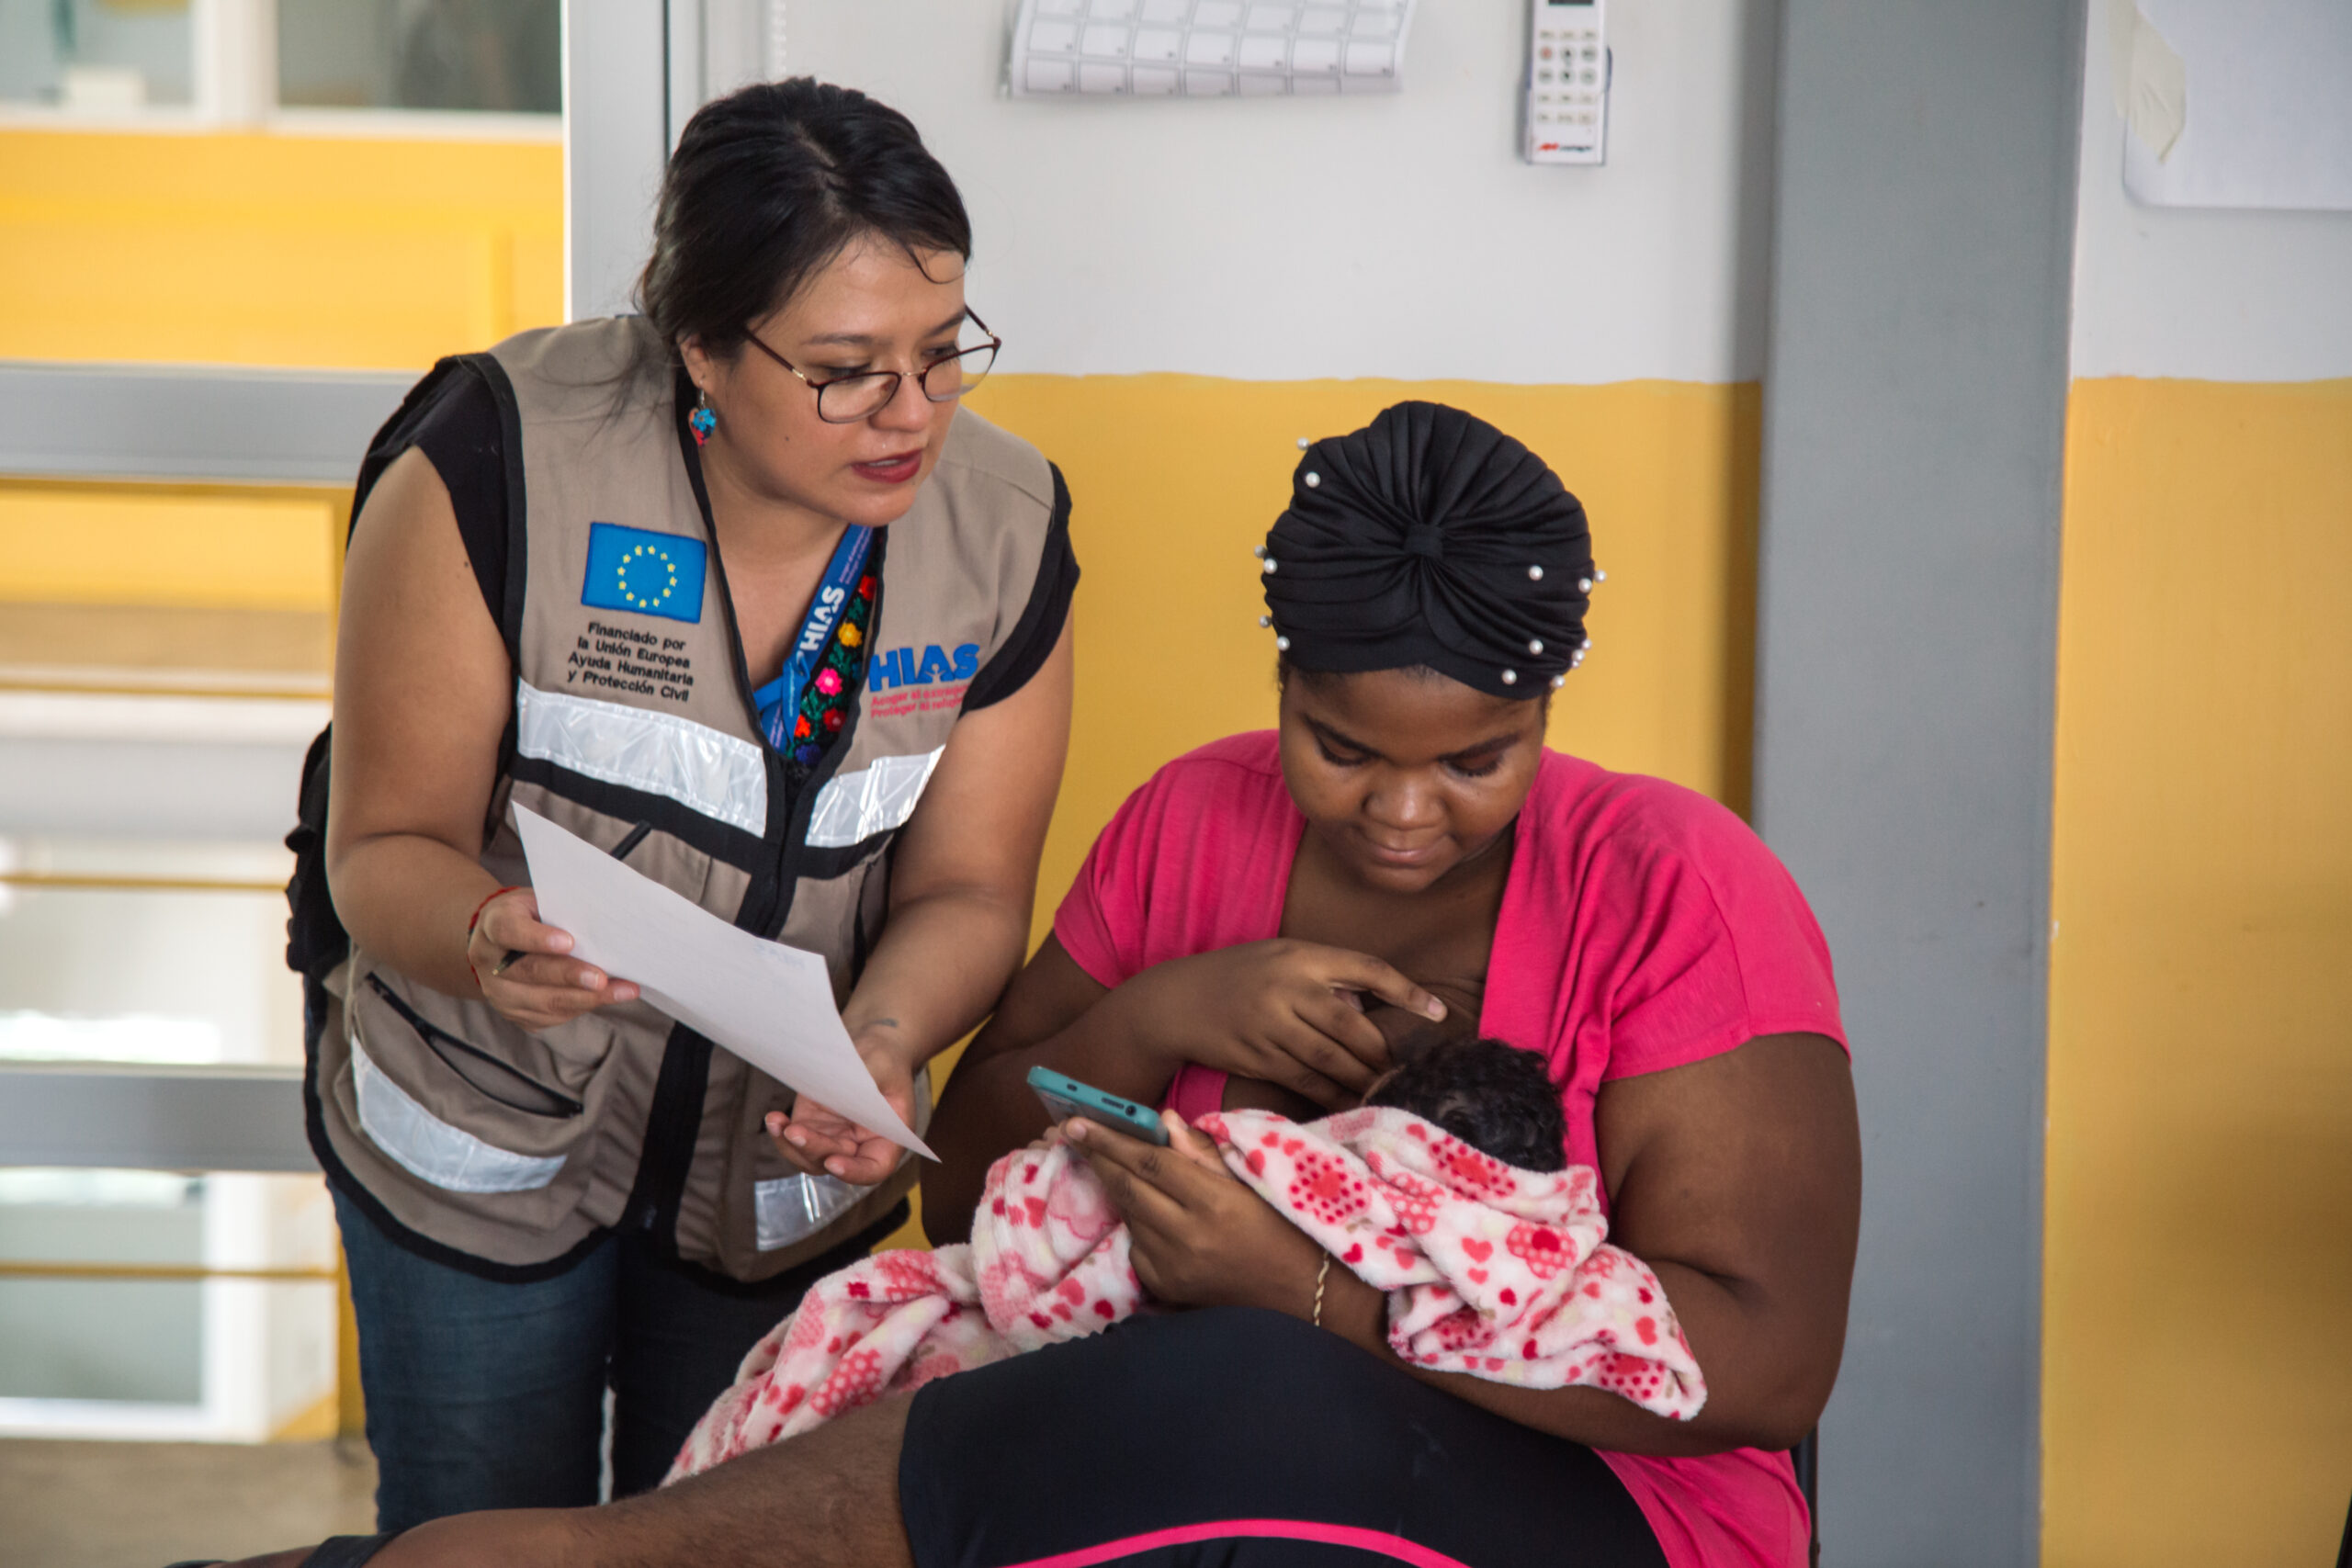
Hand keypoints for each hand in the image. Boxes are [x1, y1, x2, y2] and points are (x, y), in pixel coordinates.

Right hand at [465, 887, 638, 1030]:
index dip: (537, 938)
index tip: (568, 941)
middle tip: (601, 978)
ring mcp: (500, 993)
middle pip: (529, 972)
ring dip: (586, 998)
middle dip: (569, 976)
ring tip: (622, 991)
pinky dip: (583, 1006)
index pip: (509, 931)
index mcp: (492, 925)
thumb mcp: (539, 902)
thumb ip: (563, 911)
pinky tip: (608, 998)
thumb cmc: (532, 916)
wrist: (504, 943)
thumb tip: (605, 924)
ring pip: (543, 1001)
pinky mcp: (516, 1014)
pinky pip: (552, 1016)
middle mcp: (489, 962)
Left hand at [764, 1029, 916, 1184]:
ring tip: (777, 1123)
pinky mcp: (812, 1126)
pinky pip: (795, 1139)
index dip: (854, 1172)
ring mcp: (833, 1138)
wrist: (869, 1052)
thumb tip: (848, 1093)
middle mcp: (859, 1146)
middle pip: (835, 1162)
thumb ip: (870, 1083)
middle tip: (796, 1132)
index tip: (833, 1162)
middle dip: (813, 1149)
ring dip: (791, 1146)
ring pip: (809, 1158)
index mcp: (888, 1139)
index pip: (874, 1168)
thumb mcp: (885, 1067)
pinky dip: (781, 1132)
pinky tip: (774, 1119)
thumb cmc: (885, 1061)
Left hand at [1069, 1111, 1328, 1316]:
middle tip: (1072, 1134)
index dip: (1112, 1139)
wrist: (1302, 1291)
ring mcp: (1173, 1267)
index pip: (1149, 1163)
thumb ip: (1202, 1152)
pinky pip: (1136, 1245)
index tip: (1080, 1122)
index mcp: (1214, 1202)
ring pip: (1128, 1215)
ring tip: (1104, 1161)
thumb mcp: (1250, 1181)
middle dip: (1097, 1157)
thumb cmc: (1282, 1225)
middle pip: (1127, 1188)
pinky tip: (1144, 1208)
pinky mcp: (1165, 1287)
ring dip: (1115, 1187)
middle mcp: (1187, 1237)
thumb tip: (1164, 1120)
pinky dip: (1135, 1222)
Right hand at [1129, 940, 1445, 1110]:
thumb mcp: (1279, 958)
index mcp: (1300, 956)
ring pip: (1332, 1059)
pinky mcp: (1258, 1057)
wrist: (1175, 1003)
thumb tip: (1368, 1004)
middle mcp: (1287, 988)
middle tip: (1413, 1070)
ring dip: (1365, 1079)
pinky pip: (1306, 1081)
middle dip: (1385, 1053)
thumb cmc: (1237, 977)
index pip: (1367, 969)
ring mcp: (1271, 1025)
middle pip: (1352, 1025)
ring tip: (1391, 1091)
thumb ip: (1323, 975)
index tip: (1439, 1013)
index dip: (1406, 992)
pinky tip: (1354, 1103)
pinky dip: (1334, 1095)